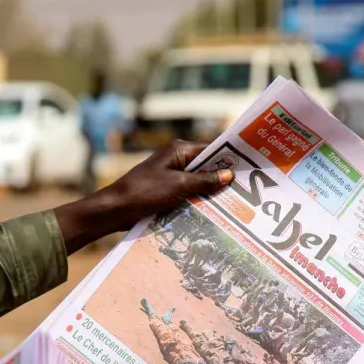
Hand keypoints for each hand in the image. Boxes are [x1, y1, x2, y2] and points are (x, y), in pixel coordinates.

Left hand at [53, 141, 233, 253]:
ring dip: (209, 192)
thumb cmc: (144, 193)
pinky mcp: (165, 191)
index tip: (248, 169)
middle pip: (205, 168)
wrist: (115, 209)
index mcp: (178, 150)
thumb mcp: (178, 186)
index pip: (211, 151)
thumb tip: (229, 175)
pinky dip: (197, 201)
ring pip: (197, 183)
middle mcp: (175, 160)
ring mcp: (170, 176)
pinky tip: (212, 212)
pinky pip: (187, 194)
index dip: (228, 160)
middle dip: (221, 178)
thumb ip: (204, 181)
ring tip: (233, 204)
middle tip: (245, 190)